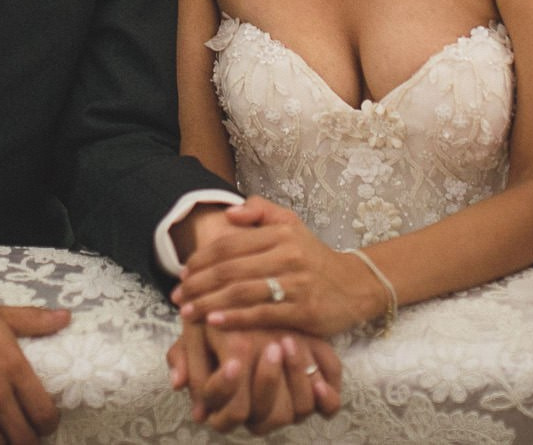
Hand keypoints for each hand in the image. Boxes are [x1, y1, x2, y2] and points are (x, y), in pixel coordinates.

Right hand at [0, 263, 67, 444]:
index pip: (44, 413)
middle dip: (30, 439)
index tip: (46, 422)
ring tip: (5, 437)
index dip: (49, 423)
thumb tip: (65, 318)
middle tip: (27, 434)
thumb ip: (33, 321)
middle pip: (23, 438)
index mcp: (12, 366)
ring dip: (5, 444)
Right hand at [168, 321, 340, 434]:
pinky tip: (319, 378)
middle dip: (268, 383)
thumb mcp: (198, 332)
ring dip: (295, 379)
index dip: (228, 390)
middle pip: (268, 418)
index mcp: (233, 400)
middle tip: (270, 346)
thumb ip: (185, 356)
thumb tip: (177, 383)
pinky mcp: (320, 389)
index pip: (228, 413)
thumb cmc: (225, 321)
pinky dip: (326, 397)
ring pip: (297, 412)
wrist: (262, 303)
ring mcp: (292, 401)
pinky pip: (328, 407)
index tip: (233, 361)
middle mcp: (262, 407)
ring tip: (287, 341)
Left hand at [173, 197, 381, 337]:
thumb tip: (230, 213)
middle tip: (178, 295)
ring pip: (242, 292)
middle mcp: (288, 255)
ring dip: (209, 303)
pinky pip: (262, 315)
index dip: (202, 258)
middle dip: (198, 283)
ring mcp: (297, 284)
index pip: (230, 243)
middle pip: (230, 269)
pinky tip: (214, 322)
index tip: (183, 272)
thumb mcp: (292, 224)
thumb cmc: (314, 257)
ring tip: (187, 312)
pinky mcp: (304, 311)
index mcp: (281, 233)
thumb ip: (261, 210)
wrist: (355, 286)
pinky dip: (234, 319)